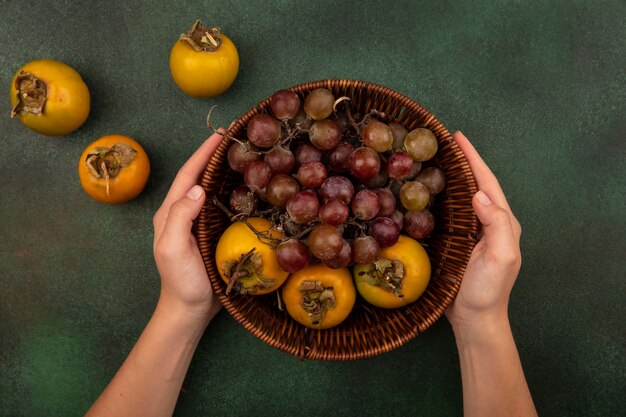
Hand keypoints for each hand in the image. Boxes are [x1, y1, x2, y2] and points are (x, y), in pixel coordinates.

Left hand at [152, 131, 224, 321]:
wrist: (189, 309)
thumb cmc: (180, 281)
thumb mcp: (173, 250)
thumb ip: (179, 218)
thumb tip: (198, 189)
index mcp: (170, 212)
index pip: (187, 175)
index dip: (202, 153)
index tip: (220, 134)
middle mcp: (182, 213)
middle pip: (198, 176)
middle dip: (214, 155)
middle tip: (236, 138)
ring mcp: (197, 223)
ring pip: (210, 188)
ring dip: (223, 170)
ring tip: (243, 155)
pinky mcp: (210, 233)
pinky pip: (221, 204)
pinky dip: (231, 190)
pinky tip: (246, 187)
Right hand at [445, 131, 522, 335]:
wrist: (474, 319)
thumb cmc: (488, 290)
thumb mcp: (500, 256)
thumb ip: (496, 224)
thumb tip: (478, 194)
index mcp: (501, 221)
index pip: (486, 181)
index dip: (473, 158)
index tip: (457, 136)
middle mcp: (487, 222)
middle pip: (474, 183)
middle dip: (461, 161)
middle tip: (440, 141)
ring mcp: (470, 232)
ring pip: (460, 196)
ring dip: (449, 176)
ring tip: (431, 158)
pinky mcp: (455, 242)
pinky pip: (447, 212)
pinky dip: (438, 197)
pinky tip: (423, 192)